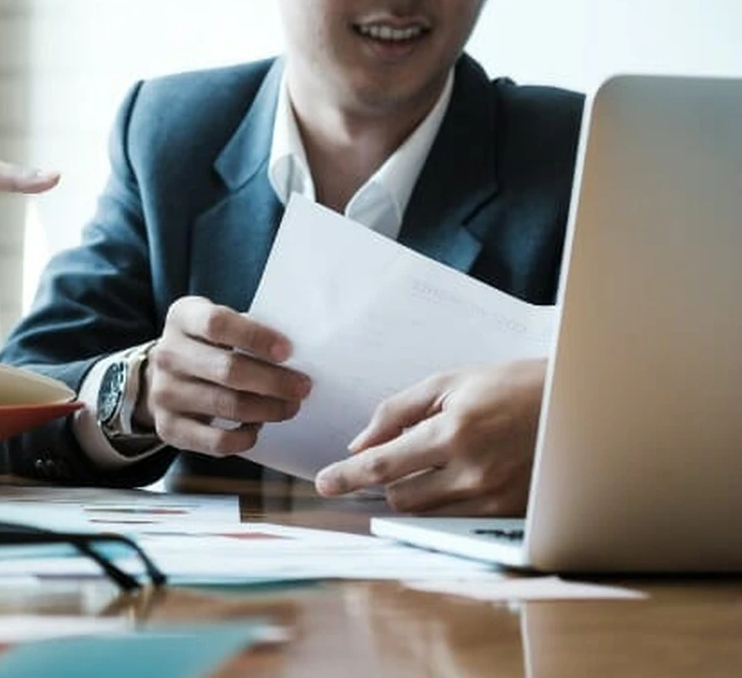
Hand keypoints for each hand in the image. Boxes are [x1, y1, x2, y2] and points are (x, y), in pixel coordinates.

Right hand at [135, 297, 311, 456]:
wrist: (161, 377)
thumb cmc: (206, 347)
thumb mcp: (217, 325)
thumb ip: (247, 330)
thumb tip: (293, 355)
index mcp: (182, 318)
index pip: (218, 324)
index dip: (256, 337)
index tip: (288, 351)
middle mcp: (167, 354)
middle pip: (228, 370)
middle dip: (274, 381)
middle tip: (302, 387)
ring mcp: (164, 393)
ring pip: (227, 406)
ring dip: (268, 409)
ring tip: (290, 406)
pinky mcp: (168, 427)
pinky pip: (216, 441)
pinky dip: (245, 437)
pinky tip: (257, 427)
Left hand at [314, 359, 546, 515]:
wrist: (580, 404)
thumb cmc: (512, 385)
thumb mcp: (450, 382)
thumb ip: (397, 412)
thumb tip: (359, 445)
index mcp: (455, 432)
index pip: (384, 464)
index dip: (348, 476)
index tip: (323, 484)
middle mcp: (473, 472)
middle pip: (399, 497)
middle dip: (389, 480)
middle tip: (406, 453)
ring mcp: (493, 499)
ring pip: (425, 512)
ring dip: (417, 490)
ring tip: (442, 458)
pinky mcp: (509, 515)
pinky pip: (454, 519)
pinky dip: (444, 500)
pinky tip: (463, 472)